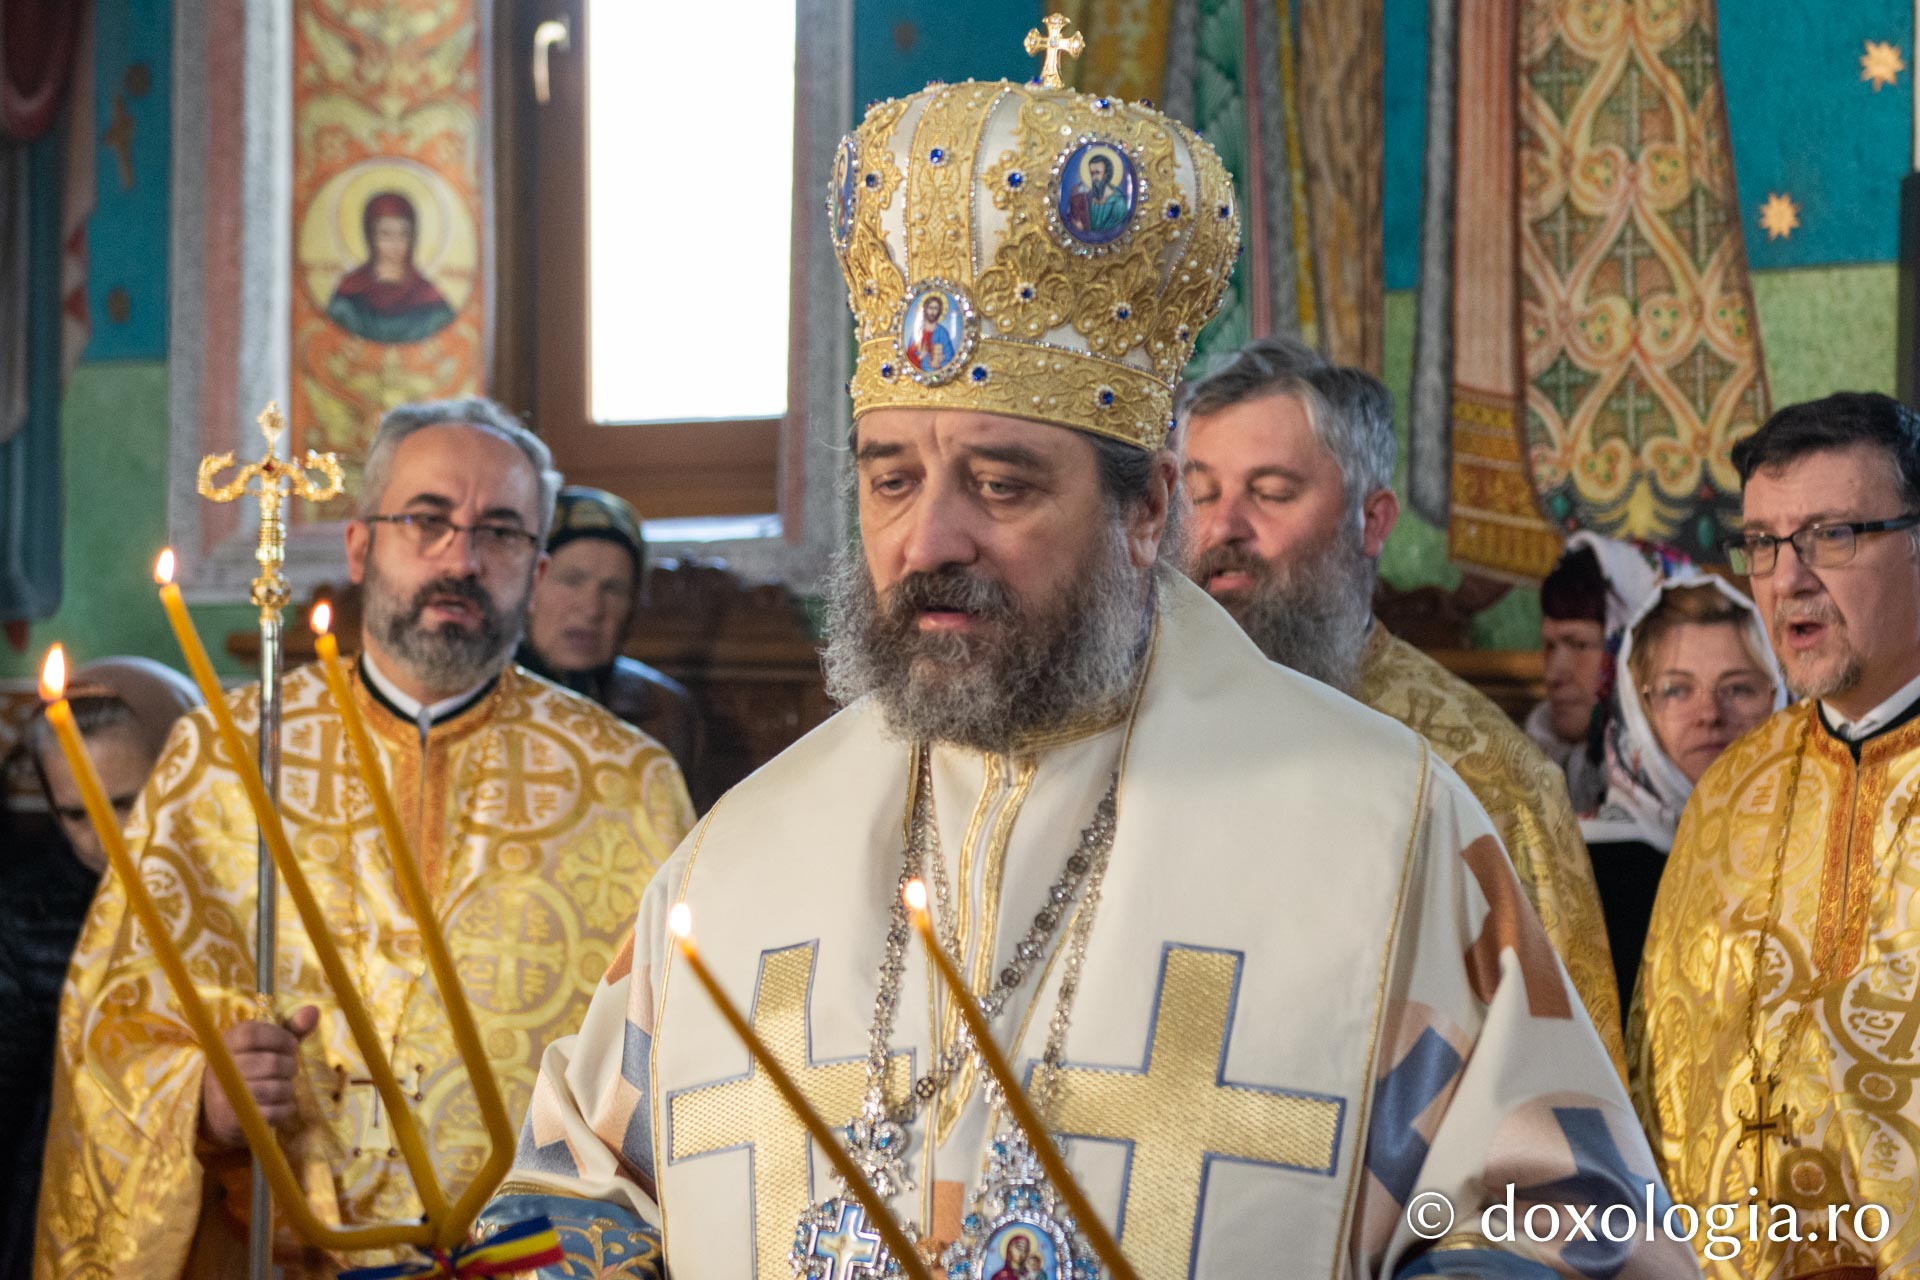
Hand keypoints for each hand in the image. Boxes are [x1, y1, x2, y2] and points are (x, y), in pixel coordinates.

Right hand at [198, 1004, 320, 1149]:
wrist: (219, 1113)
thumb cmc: (251, 1070)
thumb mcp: (267, 1046)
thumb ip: (291, 1029)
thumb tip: (314, 1010)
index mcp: (228, 1042)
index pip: (254, 1034)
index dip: (281, 1038)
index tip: (291, 1045)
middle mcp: (222, 1067)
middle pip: (270, 1063)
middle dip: (289, 1067)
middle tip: (288, 1070)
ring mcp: (225, 1095)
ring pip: (275, 1088)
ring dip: (288, 1088)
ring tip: (283, 1087)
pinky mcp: (233, 1120)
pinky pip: (274, 1112)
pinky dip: (285, 1108)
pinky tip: (280, 1105)